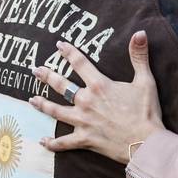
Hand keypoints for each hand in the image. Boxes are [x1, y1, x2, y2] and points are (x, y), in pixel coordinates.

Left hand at [29, 32, 165, 164]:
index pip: (80, 63)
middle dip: (47, 76)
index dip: (69, 52)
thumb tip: (140, 32)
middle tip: (35, 70)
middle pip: (61, 86)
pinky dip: (52, 143)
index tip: (59, 45)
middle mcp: (86, 102)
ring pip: (56, 111)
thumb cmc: (146, 113)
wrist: (146, 144)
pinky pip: (64, 142)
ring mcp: (83, 122)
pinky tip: (42, 141)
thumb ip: (139, 56)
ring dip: (42, 105)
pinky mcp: (84, 140)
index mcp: (99, 86)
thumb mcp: (145, 81)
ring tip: (31, 100)